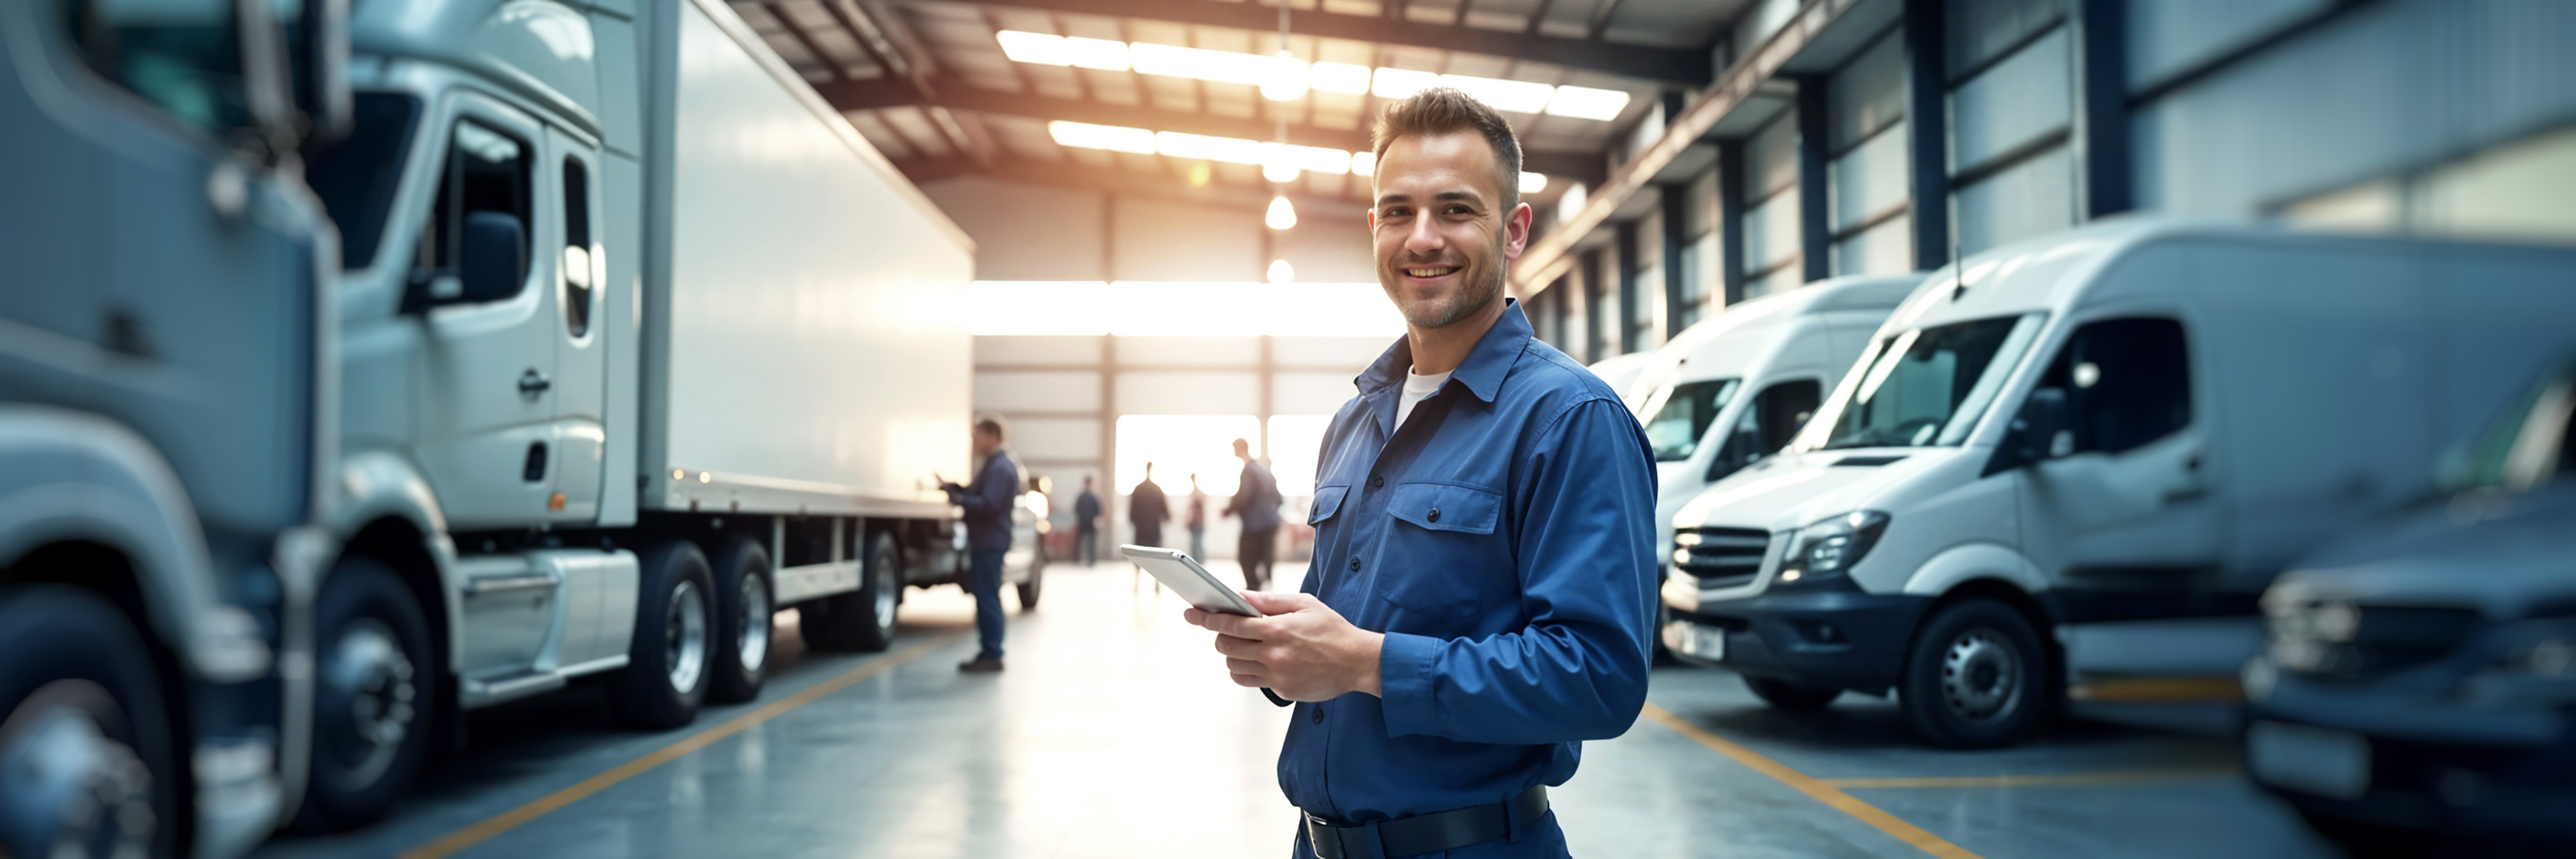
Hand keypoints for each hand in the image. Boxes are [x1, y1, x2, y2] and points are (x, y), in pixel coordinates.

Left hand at [1183, 592, 1382, 701]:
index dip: (1206, 619)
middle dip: (1219, 637)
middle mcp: (1274, 653)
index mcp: (1277, 628)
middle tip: (1225, 631)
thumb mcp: (1304, 604)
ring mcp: (1277, 675)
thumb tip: (1240, 596)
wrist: (1357, 662)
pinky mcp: (1281, 690)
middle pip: (1227, 648)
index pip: (1231, 624)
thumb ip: (1269, 601)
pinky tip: (1254, 662)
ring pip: (1234, 667)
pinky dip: (1244, 672)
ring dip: (1231, 656)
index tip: (1191, 614)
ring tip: (1244, 647)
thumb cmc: (1331, 628)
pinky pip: (1250, 682)